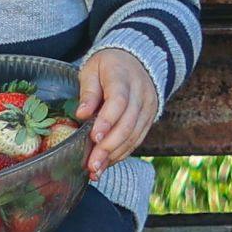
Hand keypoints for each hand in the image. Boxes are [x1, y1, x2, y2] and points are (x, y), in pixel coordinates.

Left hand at [75, 47, 162, 176]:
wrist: (137, 60)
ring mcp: (148, 107)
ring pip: (134, 135)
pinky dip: (122, 153)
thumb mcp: (92, 69)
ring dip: (114, 155)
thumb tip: (81, 114)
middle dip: (108, 147)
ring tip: (96, 170)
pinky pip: (137, 139)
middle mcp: (140, 93)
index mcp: (122, 76)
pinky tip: (107, 163)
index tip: (93, 137)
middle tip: (92, 164)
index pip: (118, 101)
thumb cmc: (108, 66)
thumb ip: (88, 91)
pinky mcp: (150, 119)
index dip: (106, 121)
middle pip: (127, 123)